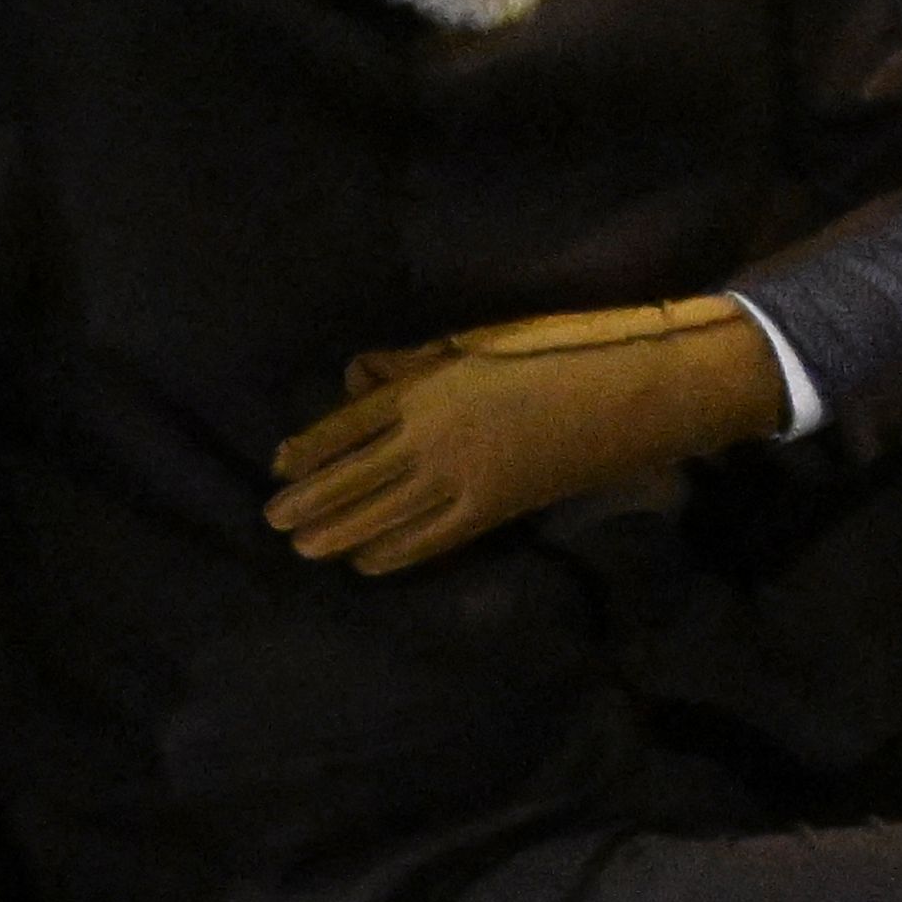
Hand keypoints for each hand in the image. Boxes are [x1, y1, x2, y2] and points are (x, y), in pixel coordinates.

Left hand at [265, 296, 786, 573]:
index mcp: (425, 388)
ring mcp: (459, 480)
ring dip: (338, 531)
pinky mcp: (492, 512)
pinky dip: (393, 552)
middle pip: (353, 477)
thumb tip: (358, 378)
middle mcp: (430, 438)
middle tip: (273, 521)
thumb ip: (413, 362)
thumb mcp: (475, 340)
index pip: (347, 426)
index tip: (278, 467)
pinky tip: (366, 561)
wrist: (627, 391)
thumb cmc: (555, 348)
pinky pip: (429, 539)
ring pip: (381, 514)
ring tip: (304, 547)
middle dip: (310, 500)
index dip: (308, 449)